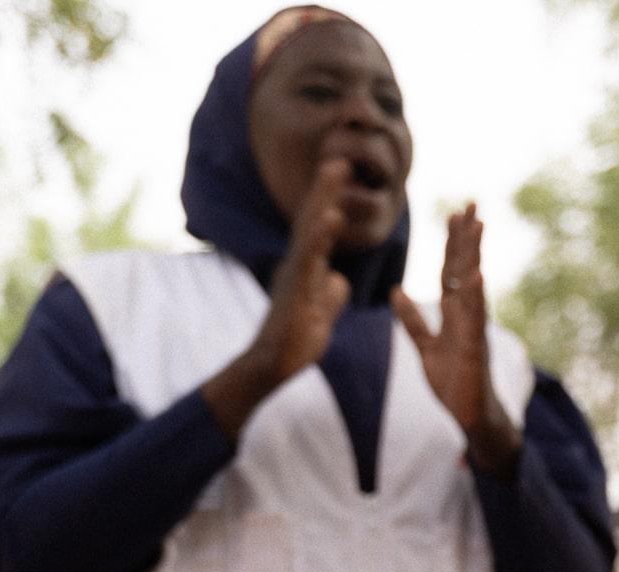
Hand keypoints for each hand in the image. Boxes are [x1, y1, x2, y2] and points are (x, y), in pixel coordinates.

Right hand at [203, 159, 351, 436]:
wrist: (274, 365)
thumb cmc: (294, 341)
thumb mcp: (321, 314)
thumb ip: (329, 295)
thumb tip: (337, 281)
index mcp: (306, 269)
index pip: (321, 230)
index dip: (331, 203)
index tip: (343, 177)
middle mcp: (297, 264)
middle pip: (314, 220)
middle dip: (327, 189)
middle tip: (340, 158)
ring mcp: (294, 274)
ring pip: (310, 231)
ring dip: (323, 200)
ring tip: (335, 173)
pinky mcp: (295, 290)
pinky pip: (309, 259)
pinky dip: (320, 237)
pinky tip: (331, 217)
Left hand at [392, 202, 521, 475]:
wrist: (473, 421)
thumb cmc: (455, 386)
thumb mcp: (427, 349)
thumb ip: (413, 322)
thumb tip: (397, 291)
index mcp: (454, 316)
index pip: (451, 271)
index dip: (451, 243)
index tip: (454, 213)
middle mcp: (467, 317)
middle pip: (464, 269)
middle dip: (467, 237)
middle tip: (471, 203)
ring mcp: (474, 331)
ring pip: (473, 286)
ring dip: (474, 256)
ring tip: (478, 226)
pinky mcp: (475, 349)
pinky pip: (475, 318)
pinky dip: (475, 295)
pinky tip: (475, 274)